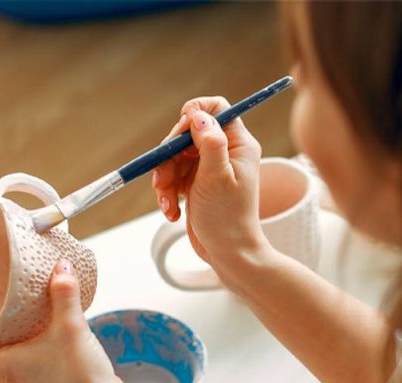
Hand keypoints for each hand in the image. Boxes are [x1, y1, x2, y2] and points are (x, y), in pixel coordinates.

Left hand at [0, 259, 130, 382]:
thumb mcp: (71, 327)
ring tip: (34, 322)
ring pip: (12, 364)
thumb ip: (65, 294)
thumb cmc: (79, 382)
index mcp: (3, 369)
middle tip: (6, 314)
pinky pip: (33, 368)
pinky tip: (58, 337)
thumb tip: (61, 268)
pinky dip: (37, 352)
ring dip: (18, 344)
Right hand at [151, 97, 269, 289]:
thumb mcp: (217, 177)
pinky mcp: (197, 184)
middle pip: (187, 134)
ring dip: (165, 179)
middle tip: (163, 179)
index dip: (195, 113)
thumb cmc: (228, 219)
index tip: (180, 133)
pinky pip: (174, 177)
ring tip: (168, 203)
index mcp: (238, 144)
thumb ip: (209, 142)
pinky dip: (168, 193)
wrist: (228, 254)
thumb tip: (197, 113)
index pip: (217, 108)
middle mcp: (225, 152)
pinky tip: (171, 211)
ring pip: (175, 157)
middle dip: (170, 157)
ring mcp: (210, 168)